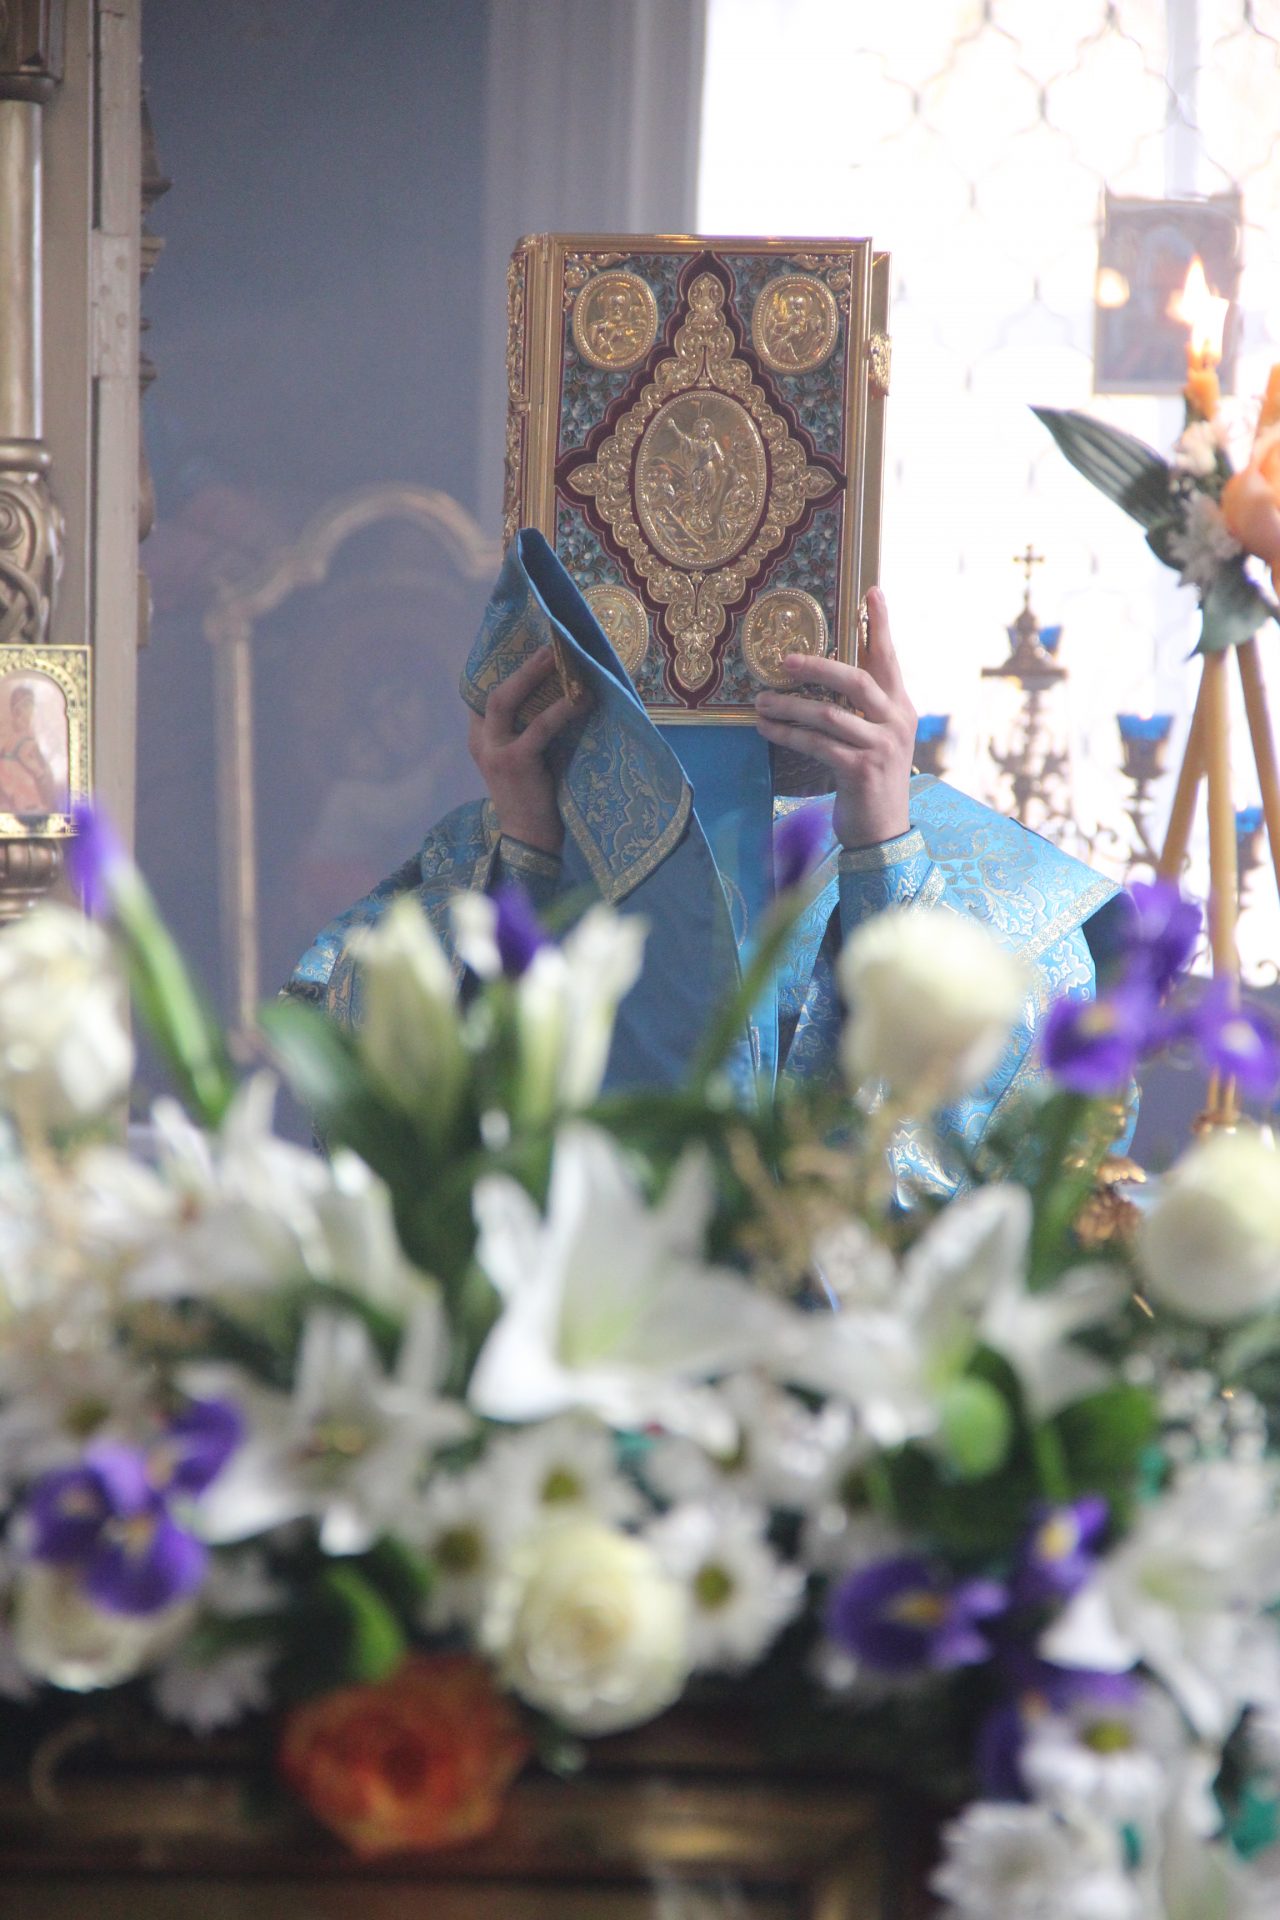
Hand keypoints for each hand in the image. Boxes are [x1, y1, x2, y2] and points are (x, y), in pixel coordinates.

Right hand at [467, 647, 577, 854]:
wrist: (530, 840)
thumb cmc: (536, 797)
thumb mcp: (525, 758)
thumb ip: (529, 730)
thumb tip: (561, 691)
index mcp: (480, 739)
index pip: (486, 695)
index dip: (506, 669)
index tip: (529, 646)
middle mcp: (480, 742)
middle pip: (495, 692)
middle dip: (522, 667)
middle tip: (549, 646)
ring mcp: (493, 752)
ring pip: (507, 701)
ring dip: (535, 675)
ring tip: (563, 659)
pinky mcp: (514, 762)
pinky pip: (539, 726)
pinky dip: (562, 709)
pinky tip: (582, 699)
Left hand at [752, 587, 915, 850]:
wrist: (882, 832)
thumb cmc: (871, 780)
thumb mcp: (875, 739)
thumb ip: (863, 710)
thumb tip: (828, 677)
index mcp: (901, 708)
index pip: (890, 659)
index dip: (881, 625)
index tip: (871, 591)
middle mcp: (897, 722)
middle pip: (857, 680)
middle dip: (818, 665)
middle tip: (784, 659)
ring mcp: (881, 747)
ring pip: (829, 714)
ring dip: (789, 705)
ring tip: (761, 700)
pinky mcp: (860, 771)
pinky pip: (817, 744)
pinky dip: (787, 734)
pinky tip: (766, 728)